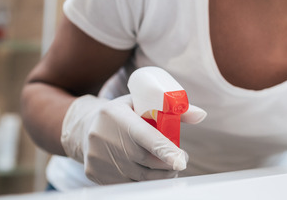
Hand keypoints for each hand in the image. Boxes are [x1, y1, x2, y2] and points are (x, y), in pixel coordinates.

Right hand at [60, 94, 206, 184]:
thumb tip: (202, 115)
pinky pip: (125, 183)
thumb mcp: (144, 103)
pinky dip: (142, 180)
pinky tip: (151, 173)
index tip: (181, 161)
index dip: (164, 150)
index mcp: (117, 115)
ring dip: (158, 175)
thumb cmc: (125, 112)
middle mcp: (102, 136)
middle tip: (181, 161)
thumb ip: (174, 110)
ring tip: (170, 168)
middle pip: (143, 160)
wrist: (84, 126)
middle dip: (167, 164)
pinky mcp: (93, 173)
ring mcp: (96, 157)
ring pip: (136, 175)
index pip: (144, 136)